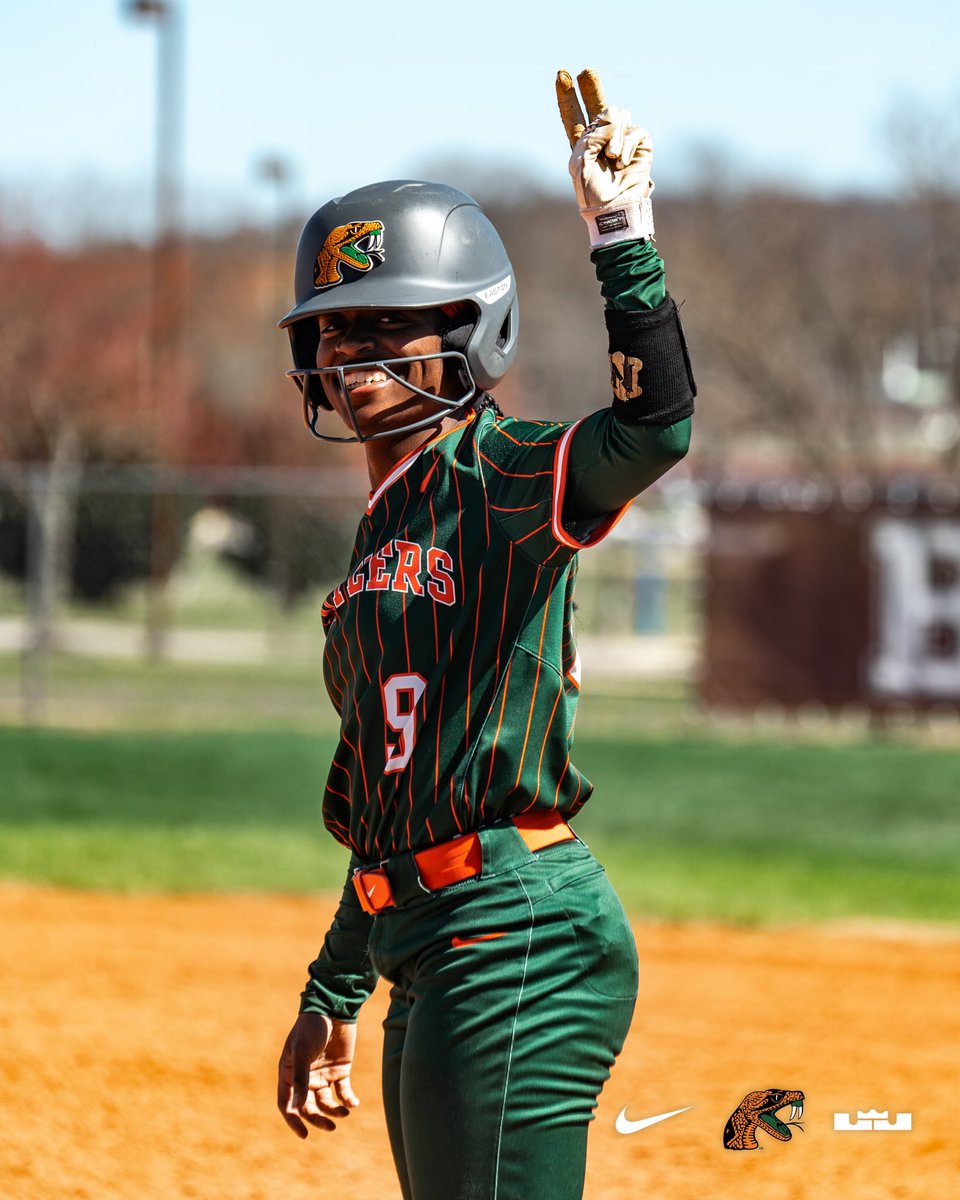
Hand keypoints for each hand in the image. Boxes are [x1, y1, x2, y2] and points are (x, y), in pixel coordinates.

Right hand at [277, 1012, 358, 1137]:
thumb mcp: (302, 1051)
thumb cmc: (311, 1027)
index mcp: (289, 1073)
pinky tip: (353, 1103)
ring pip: (326, 1103)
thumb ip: (301, 1079)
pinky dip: (348, 1100)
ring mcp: (322, 1075)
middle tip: (331, 1127)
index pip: (287, 1103)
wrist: (334, 1008)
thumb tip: (298, 1108)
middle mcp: (305, 1078)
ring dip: (334, 1112)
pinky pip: (343, 1092)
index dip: (293, 1121)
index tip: (303, 1134)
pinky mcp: (340, 1071)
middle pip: (308, 1107)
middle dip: (318, 1119)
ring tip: (344, 1113)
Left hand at [556, 68, 654, 247]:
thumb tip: (613, 114)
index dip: (568, 97)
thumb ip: (591, 134)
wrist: (614, 209)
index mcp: (582, 144)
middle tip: (586, 71)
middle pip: (597, 104)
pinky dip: (627, 145)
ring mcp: (622, 139)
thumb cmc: (593, 192)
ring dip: (613, 135)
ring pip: (617, 115)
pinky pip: (633, 130)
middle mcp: (602, 138)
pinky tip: (622, 161)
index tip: (561, 75)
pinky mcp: (639, 143)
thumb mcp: (581, 161)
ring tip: (612, 158)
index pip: (574, 116)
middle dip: (591, 87)